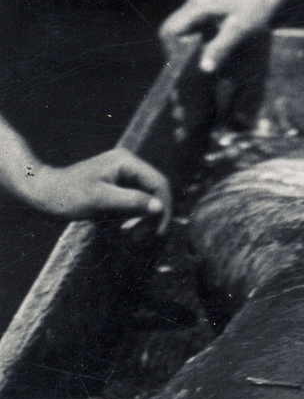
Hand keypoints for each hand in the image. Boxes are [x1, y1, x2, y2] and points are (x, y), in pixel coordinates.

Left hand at [26, 150, 171, 231]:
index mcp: (126, 162)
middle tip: (139, 236)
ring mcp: (123, 178)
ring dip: (142, 221)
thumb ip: (132, 201)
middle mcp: (128, 166)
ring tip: (127, 234)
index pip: (159, 184)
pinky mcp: (117, 189)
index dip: (164, 208)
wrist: (43, 196)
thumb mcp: (101, 199)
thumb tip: (160, 207)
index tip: (159, 231)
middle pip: (156, 193)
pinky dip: (133, 220)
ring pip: (147, 202)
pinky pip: (135, 206)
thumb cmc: (68, 195)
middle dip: (152, 216)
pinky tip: (123, 229)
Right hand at [160, 0, 282, 72]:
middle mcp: (193, 6)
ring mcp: (198, 8)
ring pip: (181, 32)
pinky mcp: (207, 13)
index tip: (184, 70)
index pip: (169, 31)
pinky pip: (192, 31)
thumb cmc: (255, 8)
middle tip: (189, 73)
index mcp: (196, 8)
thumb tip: (203, 69)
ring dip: (185, 50)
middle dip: (177, 53)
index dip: (172, 52)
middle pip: (171, 32)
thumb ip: (220, 48)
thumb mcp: (239, 31)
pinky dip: (195, 45)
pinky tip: (207, 57)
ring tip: (196, 69)